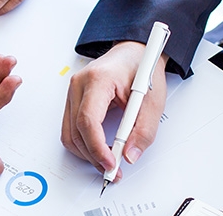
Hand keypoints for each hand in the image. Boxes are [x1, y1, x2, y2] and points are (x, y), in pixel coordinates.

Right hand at [61, 41, 167, 180]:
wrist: (134, 52)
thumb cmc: (142, 68)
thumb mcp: (152, 100)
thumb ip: (143, 130)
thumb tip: (130, 155)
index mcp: (98, 79)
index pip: (88, 120)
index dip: (98, 147)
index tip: (112, 163)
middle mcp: (79, 84)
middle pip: (76, 131)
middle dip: (93, 156)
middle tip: (114, 170)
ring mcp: (73, 92)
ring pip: (70, 134)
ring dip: (87, 153)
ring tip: (109, 162)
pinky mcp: (73, 100)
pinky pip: (71, 129)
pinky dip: (84, 144)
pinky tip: (100, 149)